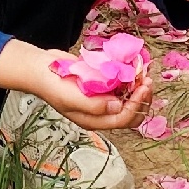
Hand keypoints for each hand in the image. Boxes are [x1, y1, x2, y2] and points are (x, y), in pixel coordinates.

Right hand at [0, 40, 152, 136]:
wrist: (41, 68)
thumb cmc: (53, 86)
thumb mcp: (70, 99)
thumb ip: (94, 106)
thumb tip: (118, 107)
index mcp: (94, 121)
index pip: (122, 119)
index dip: (136, 104)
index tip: (143, 86)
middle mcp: (101, 112)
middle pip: (130, 113)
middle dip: (142, 99)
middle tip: (147, 80)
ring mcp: (101, 97)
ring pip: (129, 99)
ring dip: (138, 88)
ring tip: (144, 73)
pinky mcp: (101, 84)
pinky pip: (121, 84)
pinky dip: (130, 78)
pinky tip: (133, 67)